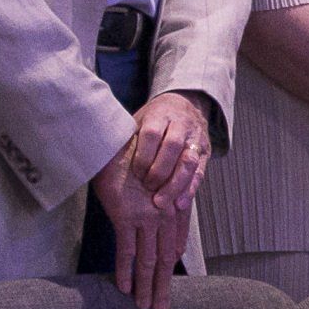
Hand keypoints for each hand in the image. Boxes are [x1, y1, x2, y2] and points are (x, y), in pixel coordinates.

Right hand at [92, 138, 186, 308]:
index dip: (172, 267)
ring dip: (146, 286)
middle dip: (162, 285)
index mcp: (170, 205)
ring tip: (145, 306)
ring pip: (149, 260)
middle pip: (165, 258)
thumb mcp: (148, 181)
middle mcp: (162, 213)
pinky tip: (124, 288)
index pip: (174, 244)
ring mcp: (145, 216)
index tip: (169, 284)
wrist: (115, 141)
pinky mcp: (125, 216)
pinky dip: (126, 271)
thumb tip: (152, 223)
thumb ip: (154, 203)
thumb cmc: (130, 159)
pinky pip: (127, 251)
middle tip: (160, 308)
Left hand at [129, 91, 211, 212]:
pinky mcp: (205, 152)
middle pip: (173, 146)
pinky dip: (190, 189)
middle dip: (160, 171)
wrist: (186, 104)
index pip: (153, 133)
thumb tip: (103, 155)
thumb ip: (129, 136)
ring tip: (164, 203)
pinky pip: (200, 172)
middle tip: (148, 187)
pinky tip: (180, 203)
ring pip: (189, 160)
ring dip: (176, 184)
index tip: (136, 173)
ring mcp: (195, 138)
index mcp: (160, 114)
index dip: (144, 155)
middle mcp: (181, 124)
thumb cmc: (156, 117)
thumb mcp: (140, 119)